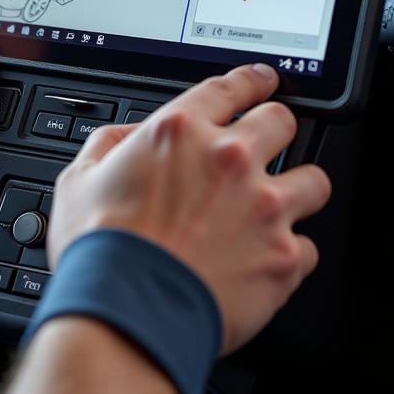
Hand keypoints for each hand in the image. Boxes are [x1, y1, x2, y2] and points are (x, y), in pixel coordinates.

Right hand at [47, 64, 330, 354]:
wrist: (126, 314)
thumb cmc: (99, 249)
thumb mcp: (79, 178)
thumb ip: (109, 144)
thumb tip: (127, 138)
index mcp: (179, 131)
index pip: (230, 87)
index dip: (250, 80)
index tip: (261, 80)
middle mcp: (229, 159)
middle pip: (282, 120)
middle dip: (277, 125)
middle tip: (269, 138)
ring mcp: (264, 207)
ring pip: (313, 179)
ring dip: (297, 187)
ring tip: (280, 202)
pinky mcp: (284, 258)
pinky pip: (310, 246)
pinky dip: (292, 251)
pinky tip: (269, 257)